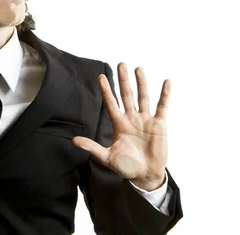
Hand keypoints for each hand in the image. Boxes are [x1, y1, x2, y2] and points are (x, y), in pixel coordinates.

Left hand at [72, 62, 170, 190]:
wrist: (145, 175)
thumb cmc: (126, 166)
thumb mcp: (107, 157)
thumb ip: (92, 147)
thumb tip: (73, 140)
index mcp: (119, 124)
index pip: (111, 103)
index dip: (106, 90)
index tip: (101, 76)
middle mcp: (131, 118)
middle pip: (126, 95)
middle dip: (123, 80)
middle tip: (121, 64)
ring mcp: (145, 120)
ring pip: (143, 97)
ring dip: (141, 83)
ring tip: (138, 69)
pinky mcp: (159, 124)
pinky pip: (162, 106)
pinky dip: (165, 94)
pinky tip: (166, 82)